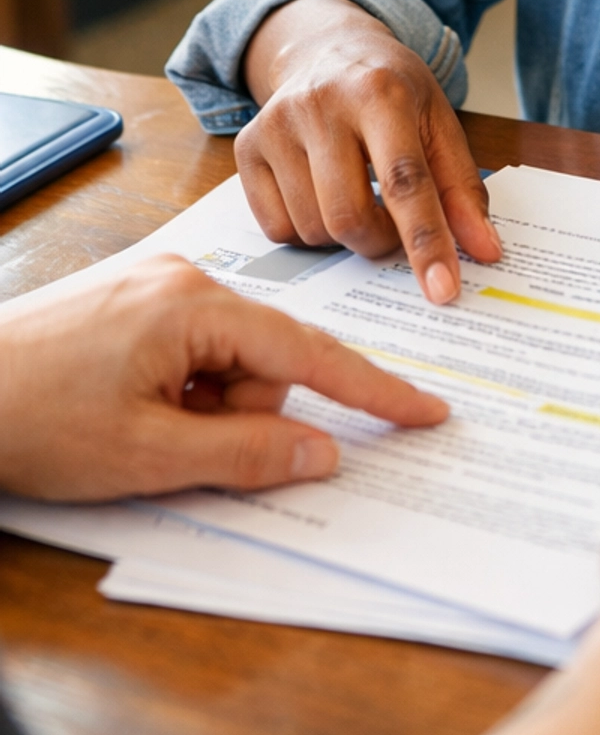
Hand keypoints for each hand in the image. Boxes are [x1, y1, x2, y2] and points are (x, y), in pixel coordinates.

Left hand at [0, 255, 446, 500]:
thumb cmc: (29, 419)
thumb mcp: (146, 455)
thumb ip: (246, 453)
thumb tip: (322, 453)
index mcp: (195, 305)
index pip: (310, 353)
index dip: (372, 391)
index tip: (425, 413)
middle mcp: (183, 279)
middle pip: (263, 363)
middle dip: (237, 417)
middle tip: (171, 450)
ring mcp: (153, 286)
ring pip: (224, 363)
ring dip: (200, 411)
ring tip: (132, 432)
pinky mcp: (129, 301)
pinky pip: (189, 352)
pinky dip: (177, 394)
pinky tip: (125, 412)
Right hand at [239, 0, 500, 302]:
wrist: (327, 48)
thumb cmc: (391, 91)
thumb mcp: (438, 122)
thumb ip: (462, 188)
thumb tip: (485, 251)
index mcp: (381, 92)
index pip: (405, 181)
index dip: (426, 241)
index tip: (443, 290)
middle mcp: (321, 103)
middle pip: (350, 217)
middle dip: (380, 242)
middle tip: (393, 225)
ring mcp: (276, 125)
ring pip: (312, 230)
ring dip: (344, 237)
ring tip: (357, 196)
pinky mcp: (247, 146)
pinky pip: (276, 229)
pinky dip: (306, 231)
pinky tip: (320, 194)